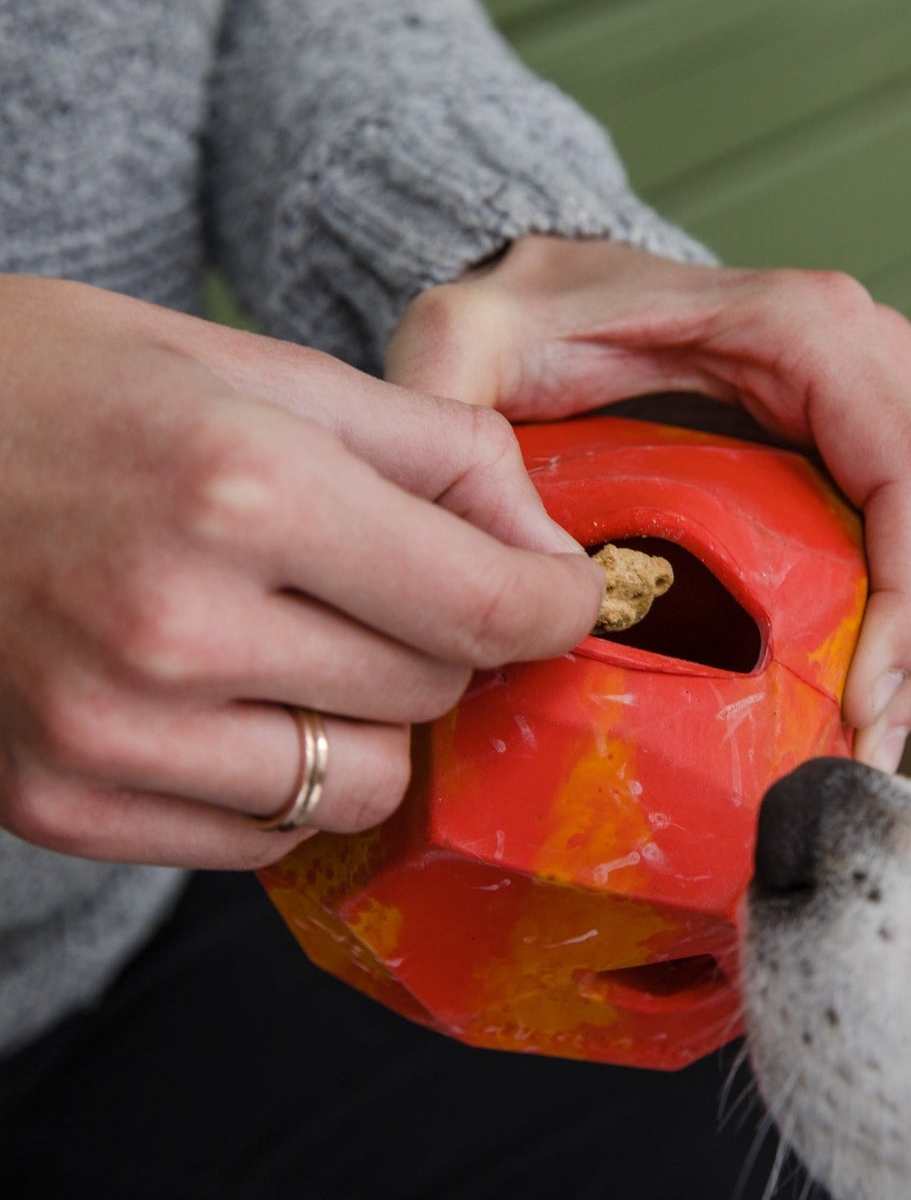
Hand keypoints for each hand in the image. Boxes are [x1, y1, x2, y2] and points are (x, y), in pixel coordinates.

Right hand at [0, 275, 602, 868]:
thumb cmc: (59, 386)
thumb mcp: (256, 366)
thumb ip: (434, 451)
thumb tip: (552, 554)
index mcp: (242, 488)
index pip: (482, 604)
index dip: (554, 604)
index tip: (562, 593)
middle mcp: (176, 626)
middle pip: (433, 688)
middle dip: (446, 636)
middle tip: (386, 580)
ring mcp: (108, 732)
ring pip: (366, 783)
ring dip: (372, 717)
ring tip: (305, 639)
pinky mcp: (60, 802)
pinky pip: (266, 833)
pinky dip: (285, 774)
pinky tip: (232, 696)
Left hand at [385, 238, 910, 769]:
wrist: (561, 294)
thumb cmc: (526, 315)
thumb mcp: (462, 340)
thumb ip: (450, 417)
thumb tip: (539, 569)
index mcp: (803, 330)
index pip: (908, 476)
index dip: (907, 602)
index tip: (856, 707)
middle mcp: (870, 355)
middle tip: (855, 759)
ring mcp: (883, 397)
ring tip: (853, 745)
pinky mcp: (871, 443)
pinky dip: (910, 623)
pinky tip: (847, 695)